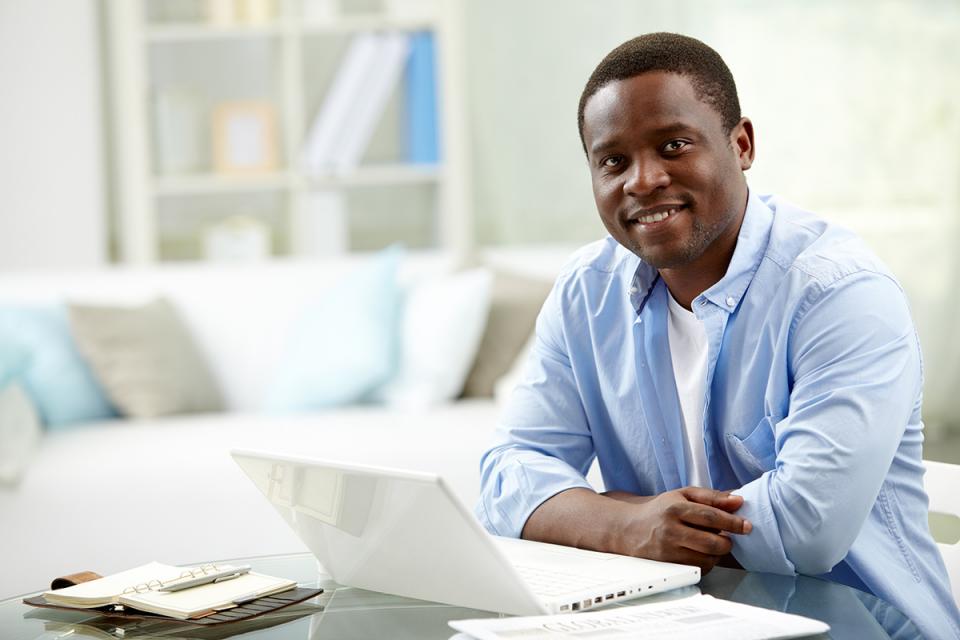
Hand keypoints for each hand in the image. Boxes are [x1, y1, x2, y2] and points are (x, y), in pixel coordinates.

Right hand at [604, 487, 750, 572]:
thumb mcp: (683, 495)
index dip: (732, 522)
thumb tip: (739, 501)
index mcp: (675, 507)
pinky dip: (705, 564)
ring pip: (705, 559)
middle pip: (710, 542)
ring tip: (713, 545)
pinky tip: (701, 554)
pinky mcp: (666, 564)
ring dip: (717, 555)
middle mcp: (670, 529)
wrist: (627, 527)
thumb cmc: (660, 510)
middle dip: (727, 543)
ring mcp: (667, 549)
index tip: (747, 526)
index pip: (710, 516)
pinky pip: (696, 569)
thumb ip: (711, 497)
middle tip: (729, 539)